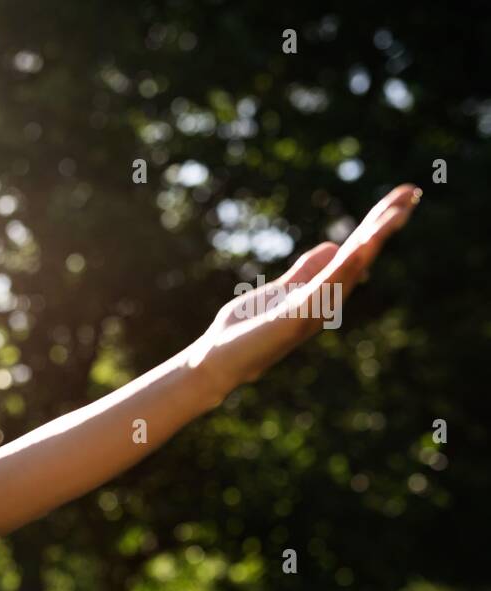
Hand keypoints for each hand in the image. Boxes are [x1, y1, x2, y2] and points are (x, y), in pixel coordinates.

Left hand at [187, 183, 420, 401]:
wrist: (216, 361)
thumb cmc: (244, 330)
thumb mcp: (279, 289)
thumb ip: (305, 270)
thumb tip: (331, 245)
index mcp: (320, 290)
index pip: (355, 249)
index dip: (377, 222)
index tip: (403, 195)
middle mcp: (324, 300)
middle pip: (362, 254)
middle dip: (385, 223)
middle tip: (412, 191)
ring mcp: (313, 309)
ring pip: (351, 269)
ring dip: (374, 240)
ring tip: (399, 212)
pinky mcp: (296, 318)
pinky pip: (324, 290)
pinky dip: (344, 269)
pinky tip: (360, 248)